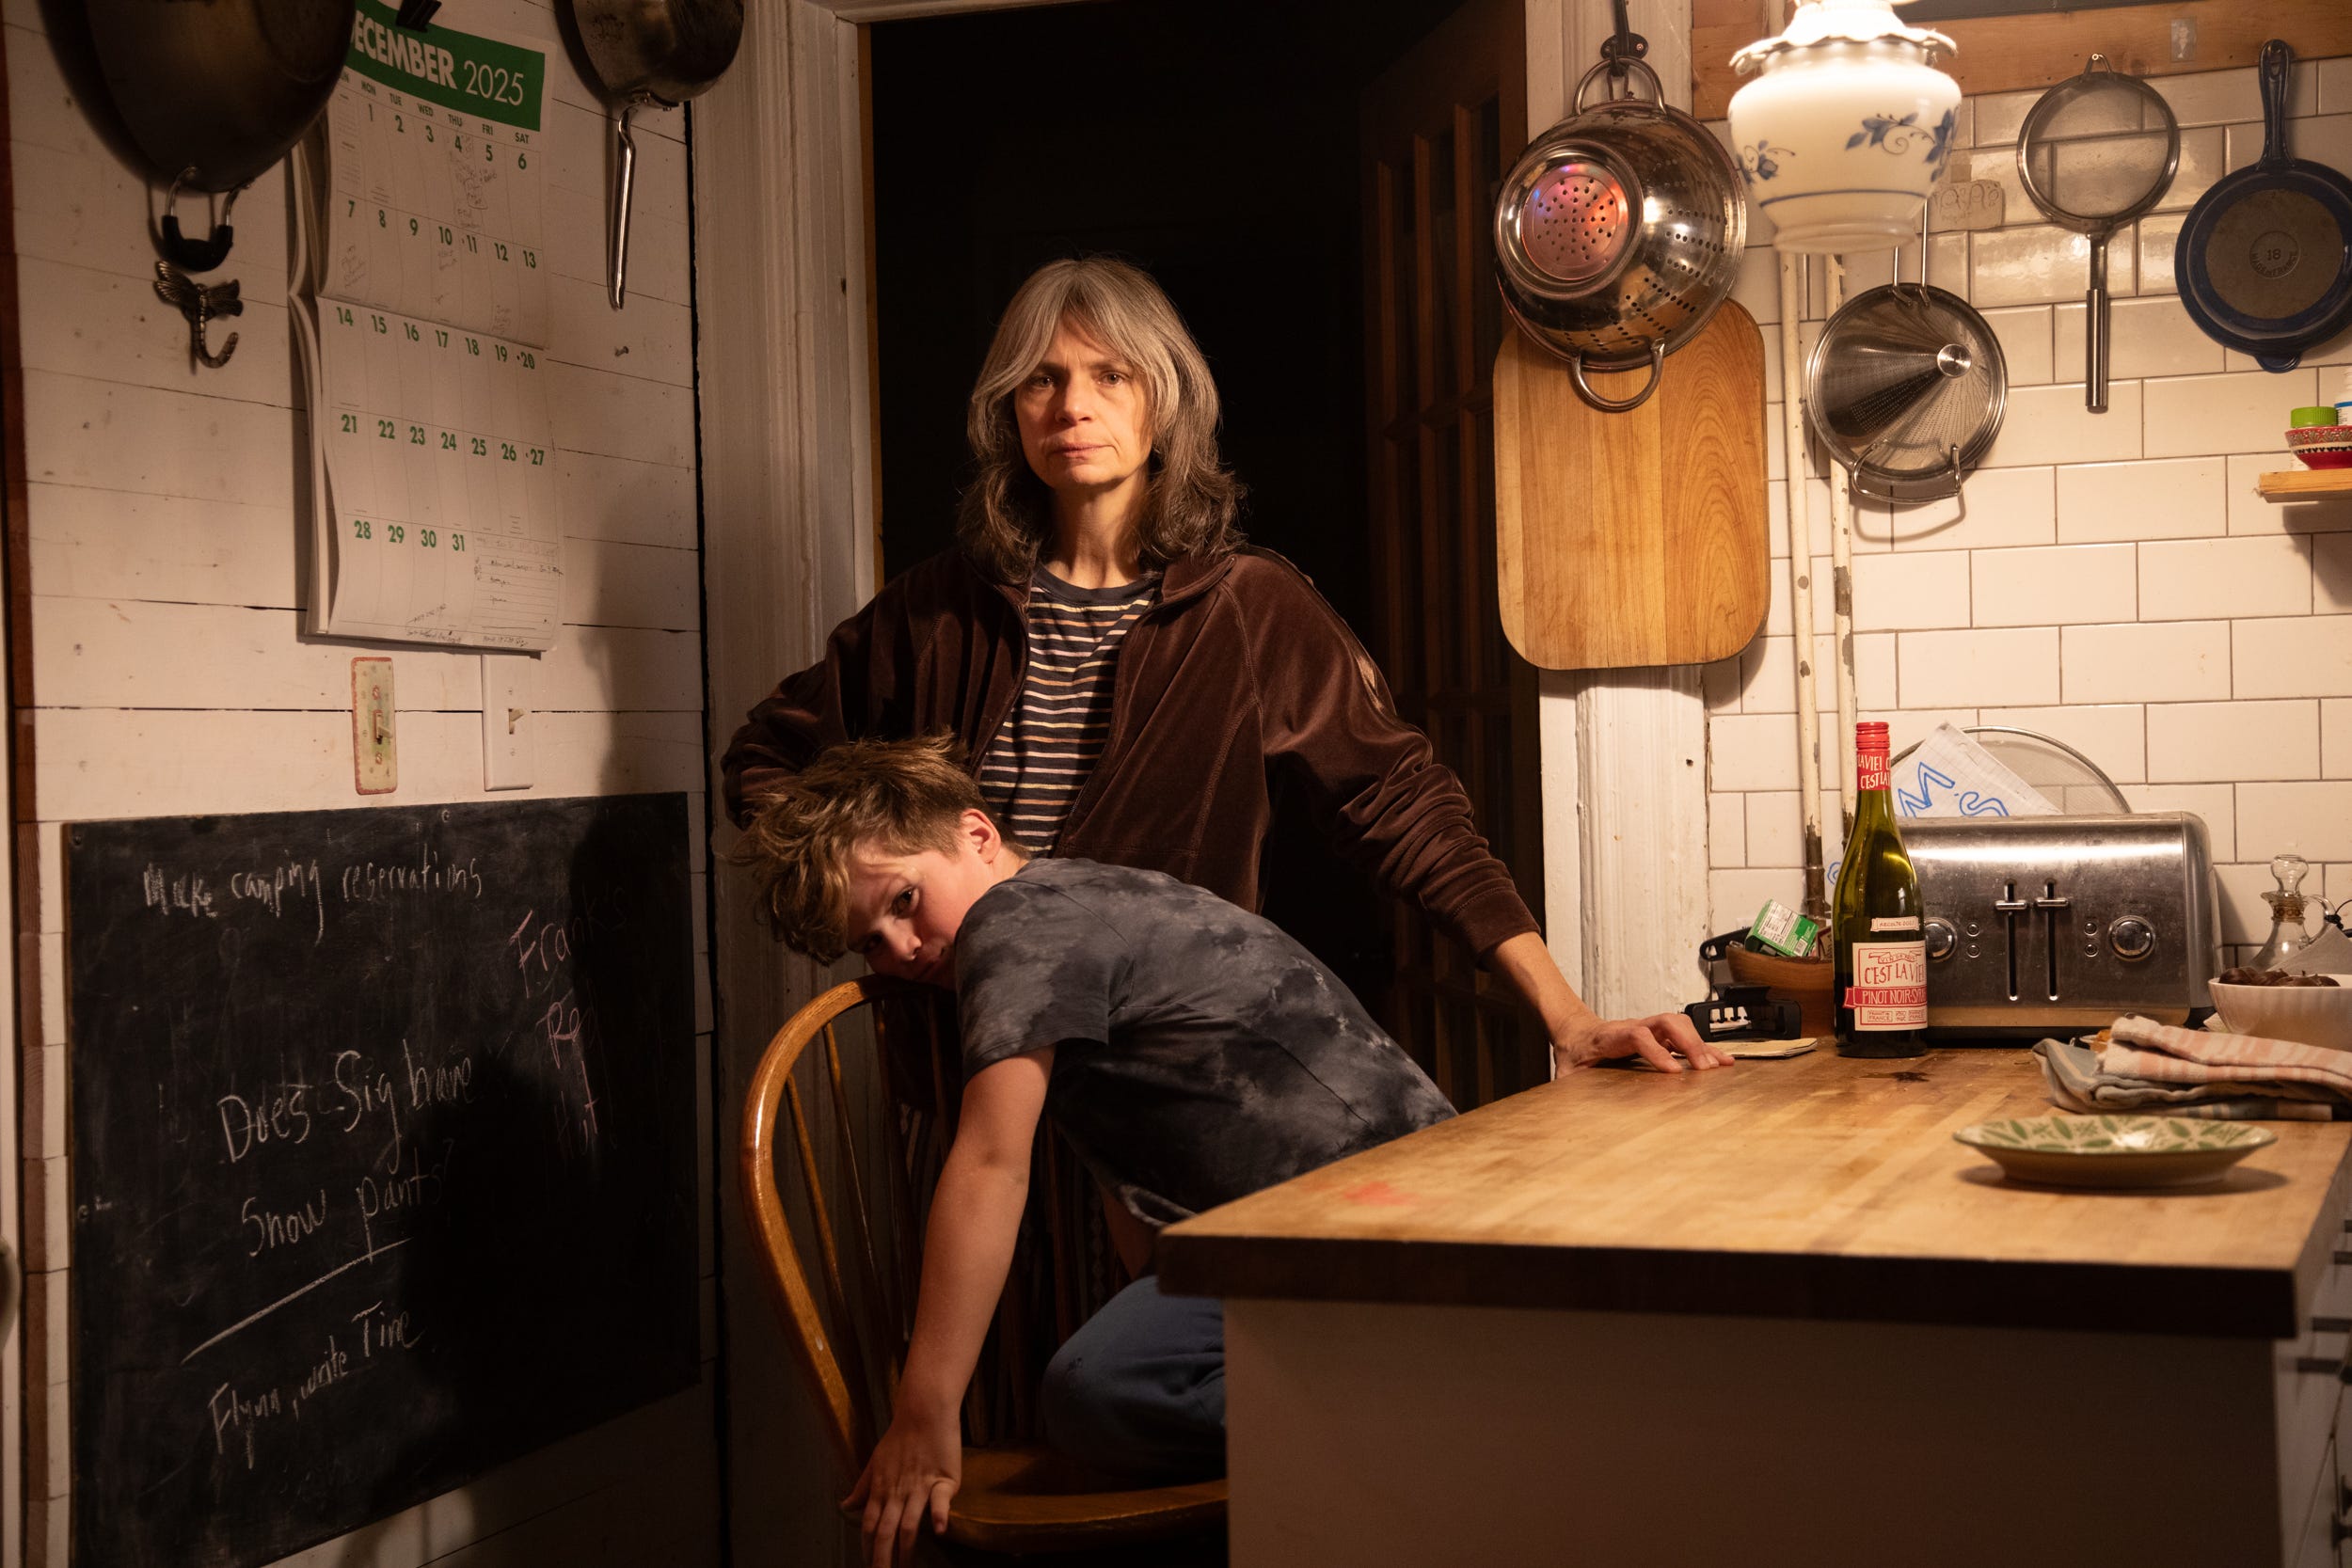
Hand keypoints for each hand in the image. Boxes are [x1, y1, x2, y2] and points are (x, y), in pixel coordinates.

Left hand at [843, 1401, 961, 1567]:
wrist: (924, 1411)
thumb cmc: (900, 1436)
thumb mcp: (875, 1462)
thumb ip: (862, 1487)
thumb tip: (845, 1506)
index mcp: (880, 1489)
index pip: (870, 1525)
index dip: (868, 1547)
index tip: (868, 1565)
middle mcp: (897, 1492)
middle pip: (886, 1531)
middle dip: (882, 1558)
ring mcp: (920, 1487)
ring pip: (909, 1523)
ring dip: (906, 1549)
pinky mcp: (943, 1480)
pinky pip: (940, 1500)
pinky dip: (940, 1516)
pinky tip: (940, 1531)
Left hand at [1552, 1010, 1734, 1074]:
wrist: (1576, 1032)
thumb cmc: (1575, 1054)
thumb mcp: (1566, 1074)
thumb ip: (1569, 1087)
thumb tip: (1567, 1107)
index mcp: (1609, 1037)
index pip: (1636, 1035)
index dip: (1656, 1051)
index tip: (1673, 1072)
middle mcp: (1633, 1027)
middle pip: (1665, 1022)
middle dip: (1687, 1043)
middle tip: (1703, 1069)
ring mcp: (1649, 1028)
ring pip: (1679, 1024)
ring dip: (1699, 1044)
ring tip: (1717, 1067)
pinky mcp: (1660, 1035)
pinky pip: (1687, 1036)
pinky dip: (1706, 1048)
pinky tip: (1723, 1061)